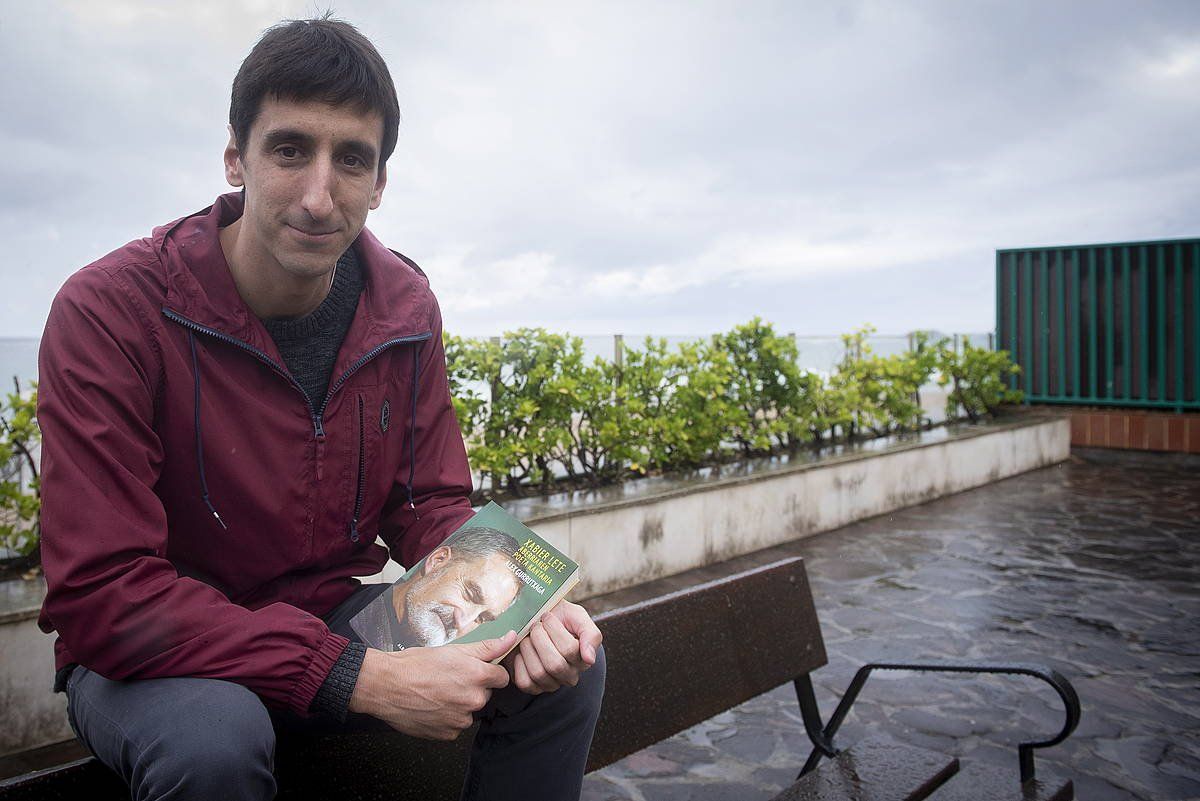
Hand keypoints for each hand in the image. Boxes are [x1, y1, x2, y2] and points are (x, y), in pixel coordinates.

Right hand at [349, 630, 515, 739]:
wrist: (386, 686)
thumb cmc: (416, 665)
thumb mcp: (454, 650)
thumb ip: (487, 647)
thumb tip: (512, 638)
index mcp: (478, 676)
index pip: (502, 679)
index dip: (488, 673)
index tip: (475, 672)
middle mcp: (473, 700)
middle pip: (484, 695)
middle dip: (471, 688)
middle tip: (449, 680)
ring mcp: (461, 720)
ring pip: (469, 711)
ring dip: (459, 705)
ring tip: (437, 693)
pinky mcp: (448, 734)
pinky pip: (455, 726)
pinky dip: (446, 718)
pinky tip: (432, 707)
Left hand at [504, 600, 601, 694]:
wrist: (535, 619)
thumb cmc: (560, 618)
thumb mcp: (578, 617)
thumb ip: (591, 635)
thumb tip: (589, 660)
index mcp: (582, 660)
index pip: (570, 650)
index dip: (554, 629)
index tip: (547, 616)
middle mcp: (569, 676)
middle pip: (554, 665)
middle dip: (540, 639)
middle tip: (535, 626)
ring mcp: (551, 684)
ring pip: (538, 673)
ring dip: (528, 649)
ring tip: (527, 637)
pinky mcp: (532, 687)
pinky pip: (525, 682)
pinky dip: (519, 663)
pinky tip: (521, 651)